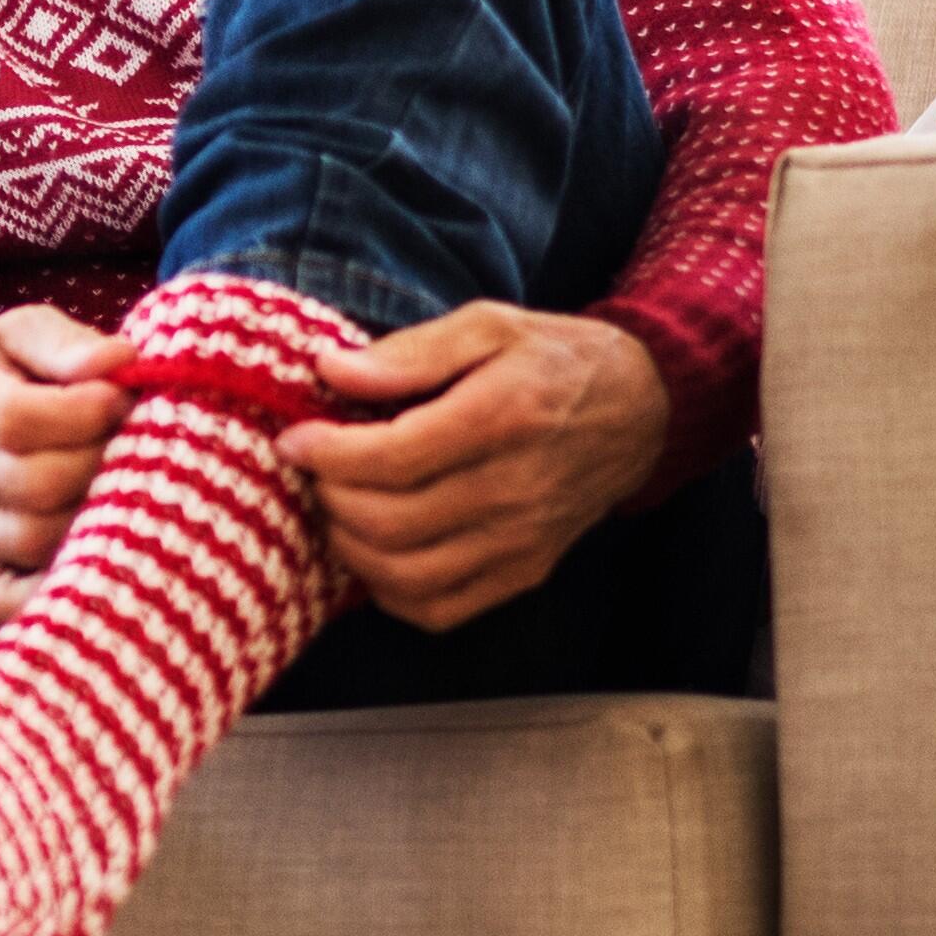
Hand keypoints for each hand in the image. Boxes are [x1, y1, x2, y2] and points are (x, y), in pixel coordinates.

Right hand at [0, 306, 138, 625]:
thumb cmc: (10, 370)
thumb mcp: (27, 334)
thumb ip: (67, 345)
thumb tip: (119, 363)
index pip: (13, 419)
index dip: (82, 413)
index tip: (124, 398)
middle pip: (32, 485)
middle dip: (104, 464)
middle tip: (142, 445)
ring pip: (37, 541)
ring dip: (102, 516)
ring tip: (136, 487)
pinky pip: (13, 602)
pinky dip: (66, 587)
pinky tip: (111, 553)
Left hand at [277, 302, 669, 633]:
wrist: (641, 409)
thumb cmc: (554, 360)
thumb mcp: (487, 326)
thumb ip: (408, 352)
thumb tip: (330, 370)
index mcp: (502, 417)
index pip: (389, 457)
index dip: (324, 453)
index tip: (294, 439)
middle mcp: (514, 489)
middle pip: (388, 521)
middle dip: (330, 497)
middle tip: (317, 470)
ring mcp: (521, 541)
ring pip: (405, 576)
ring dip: (351, 548)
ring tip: (340, 507)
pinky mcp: (525, 573)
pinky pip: (439, 610)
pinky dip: (390, 591)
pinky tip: (377, 550)